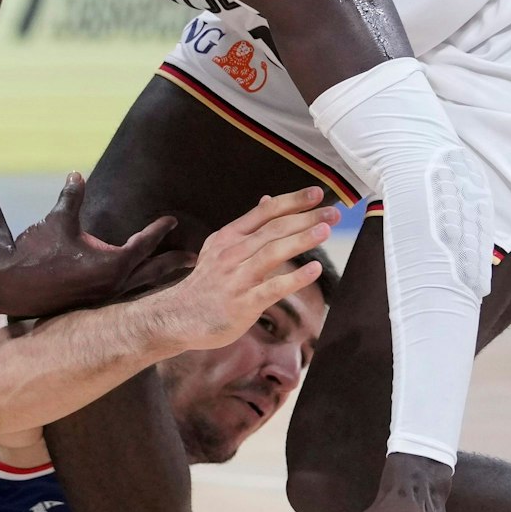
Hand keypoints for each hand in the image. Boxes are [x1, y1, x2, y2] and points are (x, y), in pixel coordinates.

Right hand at [0, 172, 176, 318]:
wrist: (9, 286)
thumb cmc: (34, 252)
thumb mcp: (57, 221)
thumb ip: (71, 197)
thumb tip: (78, 174)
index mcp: (111, 264)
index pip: (144, 244)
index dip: (158, 230)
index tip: (172, 220)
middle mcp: (113, 285)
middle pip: (153, 272)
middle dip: (174, 264)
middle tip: (195, 259)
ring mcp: (103, 299)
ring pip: (140, 288)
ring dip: (158, 279)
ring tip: (174, 275)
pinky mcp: (92, 305)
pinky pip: (123, 296)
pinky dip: (137, 289)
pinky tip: (139, 288)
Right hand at [147, 189, 336, 349]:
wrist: (177, 317)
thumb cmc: (205, 284)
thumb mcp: (220, 248)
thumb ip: (247, 226)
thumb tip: (268, 200)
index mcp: (229, 236)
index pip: (265, 212)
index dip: (292, 201)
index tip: (317, 194)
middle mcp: (232, 253)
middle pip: (274, 229)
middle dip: (306, 218)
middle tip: (333, 213)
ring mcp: (237, 278)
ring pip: (272, 253)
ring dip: (301, 240)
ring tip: (325, 231)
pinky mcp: (242, 303)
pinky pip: (272, 288)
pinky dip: (295, 278)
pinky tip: (314, 270)